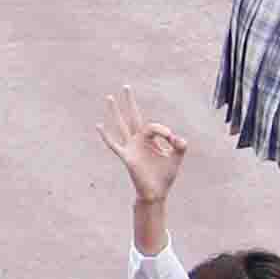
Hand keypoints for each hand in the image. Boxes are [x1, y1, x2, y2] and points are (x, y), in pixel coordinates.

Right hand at [98, 94, 193, 212]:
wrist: (156, 192)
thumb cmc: (164, 176)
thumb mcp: (177, 158)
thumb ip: (180, 146)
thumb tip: (177, 137)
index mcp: (150, 140)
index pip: (153, 126)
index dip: (163, 130)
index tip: (172, 139)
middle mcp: (138, 140)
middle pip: (132, 116)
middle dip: (130, 102)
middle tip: (126, 86)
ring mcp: (130, 147)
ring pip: (121, 125)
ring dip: (115, 112)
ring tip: (109, 97)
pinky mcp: (127, 157)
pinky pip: (114, 144)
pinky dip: (106, 135)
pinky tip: (99, 125)